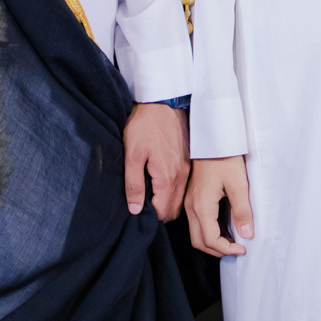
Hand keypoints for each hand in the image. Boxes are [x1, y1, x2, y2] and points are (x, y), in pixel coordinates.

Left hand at [123, 102, 189, 220]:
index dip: (151, 216)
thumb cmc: (145, 126)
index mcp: (167, 177)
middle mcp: (181, 175)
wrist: (162, 103)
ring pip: (180, 198)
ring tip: (150, 195)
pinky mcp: (188, 161)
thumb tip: (135, 209)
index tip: (138, 211)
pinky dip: (173, 191)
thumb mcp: (132, 156)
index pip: (164, 212)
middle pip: (174, 209)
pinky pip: (183, 185)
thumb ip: (134, 185)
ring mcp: (187, 168)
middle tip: (143, 205)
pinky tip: (160, 182)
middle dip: (160, 212)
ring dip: (167, 202)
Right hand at [185, 155, 252, 257]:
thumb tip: (247, 235)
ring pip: (196, 234)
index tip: (243, 248)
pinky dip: (208, 232)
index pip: (210, 239)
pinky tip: (224, 228)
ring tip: (232, 241)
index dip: (227, 249)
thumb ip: (243, 212)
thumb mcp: (238, 184)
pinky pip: (196, 223)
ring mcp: (189, 203)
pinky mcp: (191, 198)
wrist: (213, 140)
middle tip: (237, 249)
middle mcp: (191, 207)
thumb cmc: (225, 158)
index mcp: (201, 206)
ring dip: (212, 243)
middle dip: (218, 250)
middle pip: (199, 241)